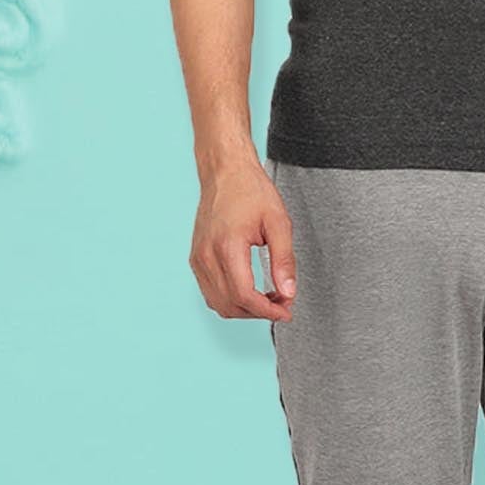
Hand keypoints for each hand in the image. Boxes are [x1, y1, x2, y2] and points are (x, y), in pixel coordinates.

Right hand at [190, 155, 296, 321]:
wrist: (225, 172)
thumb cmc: (251, 191)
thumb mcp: (279, 222)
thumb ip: (284, 260)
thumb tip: (288, 292)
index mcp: (227, 246)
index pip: (244, 295)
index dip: (267, 310)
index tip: (286, 310)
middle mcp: (206, 256)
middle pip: (230, 305)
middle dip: (259, 312)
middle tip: (283, 302)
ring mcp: (198, 258)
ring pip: (218, 303)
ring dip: (244, 309)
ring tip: (268, 298)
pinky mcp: (196, 258)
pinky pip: (210, 292)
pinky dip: (230, 299)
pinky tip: (250, 291)